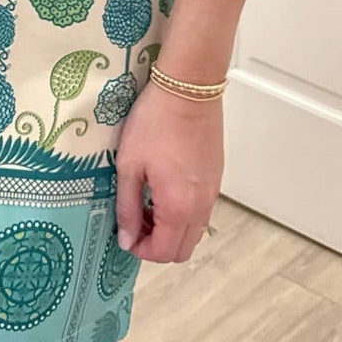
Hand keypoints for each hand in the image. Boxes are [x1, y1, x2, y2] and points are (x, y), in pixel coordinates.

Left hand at [113, 79, 222, 261]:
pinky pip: (202, 211)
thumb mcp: (129, 165)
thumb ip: (127, 207)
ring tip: (148, 202)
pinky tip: (164, 188)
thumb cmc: (154, 122)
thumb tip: (126, 240)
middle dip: (156, 245)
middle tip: (135, 220)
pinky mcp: (216, 178)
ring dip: (171, 229)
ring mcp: (212, 193)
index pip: (162, 252)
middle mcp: (201, 206)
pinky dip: (183, 213)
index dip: (140, 250)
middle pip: (182, 250)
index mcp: (178, 207)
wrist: (189, 89)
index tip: (124, 233)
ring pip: (194, 232)